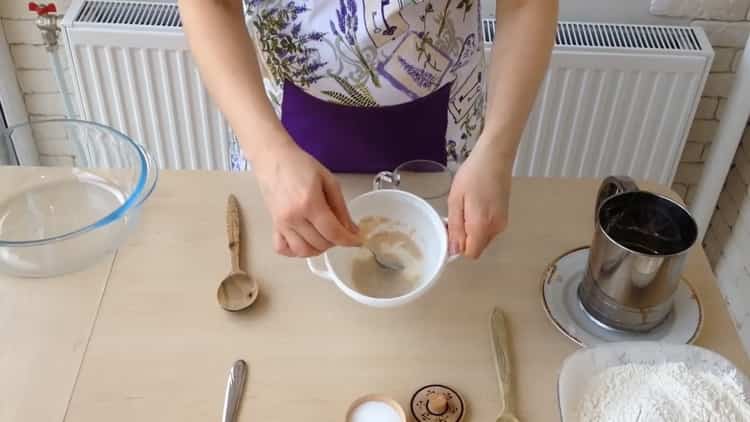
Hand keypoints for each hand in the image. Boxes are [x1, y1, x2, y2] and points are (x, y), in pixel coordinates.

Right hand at [253, 140, 359, 256]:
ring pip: (303, 251)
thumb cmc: (301, 165)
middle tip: (340, 230)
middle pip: (320, 244)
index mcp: (310, 203)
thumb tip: (352, 230)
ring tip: (324, 236)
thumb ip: (341, 208)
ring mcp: (281, 223)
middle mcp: (293, 217)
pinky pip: (283, 249)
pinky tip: (305, 240)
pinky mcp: (273, 225)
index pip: (333, 233)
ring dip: (318, 249)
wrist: (273, 158)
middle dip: (336, 241)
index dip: (349, 240)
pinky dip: (296, 250)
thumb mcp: (328, 181)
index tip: (358, 240)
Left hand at [447, 143, 511, 258]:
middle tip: (455, 215)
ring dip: (471, 230)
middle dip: (464, 238)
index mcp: (482, 226)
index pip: (471, 253)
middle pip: (477, 246)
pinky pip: (488, 230)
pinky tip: (475, 205)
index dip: (457, 247)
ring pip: (482, 239)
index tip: (449, 230)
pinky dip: (479, 224)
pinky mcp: (504, 217)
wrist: (495, 157)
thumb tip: (454, 251)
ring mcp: (503, 223)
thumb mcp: (456, 200)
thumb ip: (455, 227)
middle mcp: (496, 229)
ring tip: (465, 207)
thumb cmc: (472, 175)